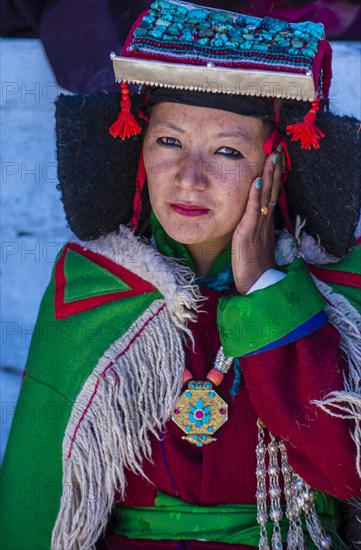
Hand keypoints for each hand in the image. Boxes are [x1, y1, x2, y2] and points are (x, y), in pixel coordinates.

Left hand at [232, 148, 283, 293]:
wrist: (256, 281)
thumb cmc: (253, 263)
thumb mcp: (254, 239)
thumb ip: (253, 224)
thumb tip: (251, 212)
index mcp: (265, 220)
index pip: (271, 193)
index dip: (275, 175)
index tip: (277, 157)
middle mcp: (265, 220)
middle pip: (272, 190)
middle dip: (275, 169)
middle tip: (278, 149)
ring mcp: (258, 225)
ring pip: (266, 196)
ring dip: (269, 176)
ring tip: (272, 158)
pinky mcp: (249, 232)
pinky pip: (253, 211)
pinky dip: (255, 196)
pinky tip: (256, 182)